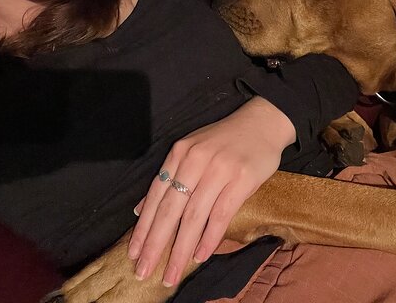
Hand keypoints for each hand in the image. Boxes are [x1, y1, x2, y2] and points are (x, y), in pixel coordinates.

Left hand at [127, 96, 295, 286]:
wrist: (262, 122)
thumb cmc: (224, 141)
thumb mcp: (190, 151)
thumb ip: (168, 178)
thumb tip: (140, 210)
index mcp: (179, 154)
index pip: (155, 196)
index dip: (144, 227)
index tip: (133, 253)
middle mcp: (195, 161)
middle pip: (170, 210)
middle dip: (156, 244)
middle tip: (144, 270)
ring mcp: (219, 170)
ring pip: (194, 216)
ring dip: (181, 249)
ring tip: (171, 273)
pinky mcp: (241, 179)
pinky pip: (220, 214)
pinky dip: (209, 238)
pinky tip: (200, 256)